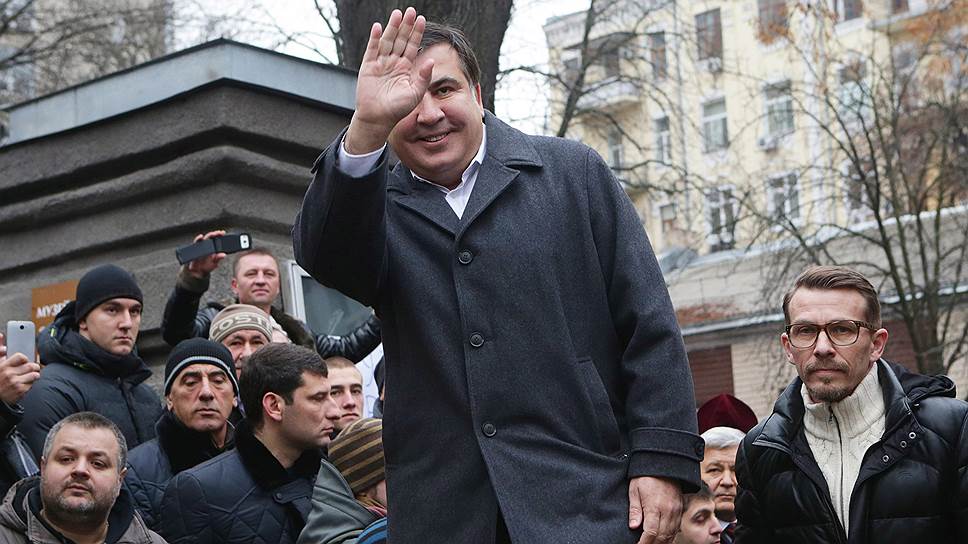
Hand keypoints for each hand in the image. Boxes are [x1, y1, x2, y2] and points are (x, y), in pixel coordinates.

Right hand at [0, 333, 40, 404]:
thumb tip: (1, 335)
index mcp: (3, 366)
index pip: (21, 357)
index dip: (25, 358)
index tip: (25, 361)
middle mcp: (9, 374)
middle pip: (31, 366)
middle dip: (35, 367)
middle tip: (34, 368)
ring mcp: (15, 383)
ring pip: (34, 375)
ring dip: (34, 375)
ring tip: (31, 376)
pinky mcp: (20, 392)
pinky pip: (32, 385)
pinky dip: (31, 385)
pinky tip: (25, 385)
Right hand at [186, 230, 226, 278]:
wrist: (197, 272)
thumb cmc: (206, 266)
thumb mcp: (213, 263)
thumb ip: (218, 258)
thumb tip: (223, 255)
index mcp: (212, 249)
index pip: (216, 240)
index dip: (219, 235)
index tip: (223, 232)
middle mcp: (206, 246)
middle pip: (210, 237)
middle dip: (214, 234)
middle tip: (218, 232)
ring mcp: (200, 247)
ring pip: (203, 238)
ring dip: (207, 235)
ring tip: (212, 234)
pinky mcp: (194, 249)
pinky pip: (195, 243)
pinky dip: (198, 239)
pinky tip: (200, 237)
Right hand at [344, 6, 433, 153]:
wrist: (378, 119)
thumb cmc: (397, 109)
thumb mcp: (415, 93)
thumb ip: (424, 77)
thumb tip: (431, 60)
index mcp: (405, 68)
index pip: (412, 46)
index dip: (416, 33)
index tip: (421, 19)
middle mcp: (393, 63)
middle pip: (400, 39)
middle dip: (406, 25)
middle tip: (411, 11)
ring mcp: (380, 64)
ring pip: (387, 41)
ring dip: (392, 28)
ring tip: (398, 14)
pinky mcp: (368, 67)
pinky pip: (372, 50)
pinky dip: (374, 38)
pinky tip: (378, 27)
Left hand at [629, 476, 681, 543]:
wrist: (664, 465)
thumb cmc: (646, 476)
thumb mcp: (635, 490)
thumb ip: (635, 510)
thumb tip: (633, 526)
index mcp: (655, 506)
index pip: (651, 532)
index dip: (644, 543)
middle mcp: (668, 511)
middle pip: (662, 536)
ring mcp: (676, 511)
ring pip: (671, 534)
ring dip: (662, 542)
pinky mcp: (680, 509)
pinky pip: (676, 528)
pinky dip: (670, 536)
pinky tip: (663, 539)